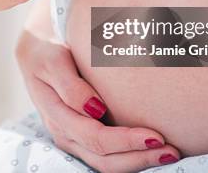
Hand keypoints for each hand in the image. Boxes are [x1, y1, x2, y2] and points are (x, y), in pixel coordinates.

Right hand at [16, 31, 180, 172]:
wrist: (36, 46)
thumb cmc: (47, 49)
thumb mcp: (52, 59)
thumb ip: (69, 84)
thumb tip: (94, 109)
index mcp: (56, 114)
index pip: (94, 137)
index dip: (125, 141)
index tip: (156, 134)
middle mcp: (63, 132)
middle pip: (102, 158)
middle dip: (138, 157)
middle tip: (171, 150)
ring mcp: (71, 137)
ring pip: (104, 163)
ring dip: (137, 162)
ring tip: (168, 154)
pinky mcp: (80, 135)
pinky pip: (104, 156)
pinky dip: (129, 157)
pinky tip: (150, 149)